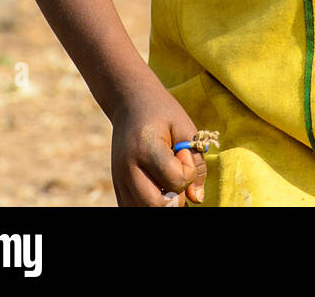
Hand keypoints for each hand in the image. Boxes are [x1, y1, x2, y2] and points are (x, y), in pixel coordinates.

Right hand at [110, 79, 208, 206]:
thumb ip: (196, 162)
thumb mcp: (185, 127)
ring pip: (144, 211)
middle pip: (156, 205)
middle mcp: (127, 168)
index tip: (183, 153)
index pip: (176, 181)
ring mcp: (119, 181)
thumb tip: (197, 199)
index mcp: (145, 148)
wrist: (130, 102)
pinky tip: (158, 187)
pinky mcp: (117, 188)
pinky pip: (133, 209)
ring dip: (163, 203)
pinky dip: (150, 204)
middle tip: (178, 175)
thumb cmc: (161, 113)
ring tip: (168, 181)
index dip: (188, 171)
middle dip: (176, 197)